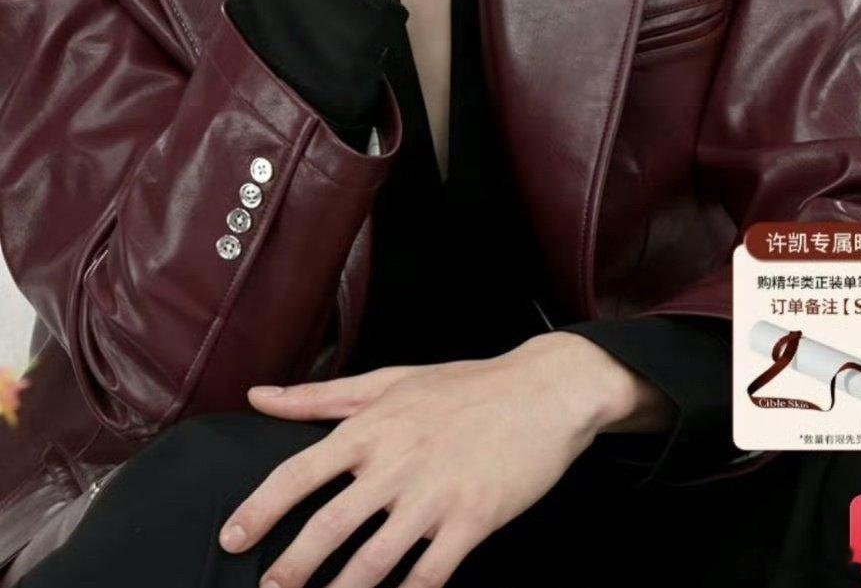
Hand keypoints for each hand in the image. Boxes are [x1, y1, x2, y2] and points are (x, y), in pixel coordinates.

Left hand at [218, 342, 607, 587]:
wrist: (542, 391)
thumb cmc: (463, 386)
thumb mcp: (390, 380)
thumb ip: (320, 396)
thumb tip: (258, 396)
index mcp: (372, 426)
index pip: (300, 472)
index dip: (260, 509)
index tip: (230, 539)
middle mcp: (396, 462)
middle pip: (328, 526)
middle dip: (291, 568)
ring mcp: (435, 495)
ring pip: (373, 561)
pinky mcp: (472, 521)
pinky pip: (428, 576)